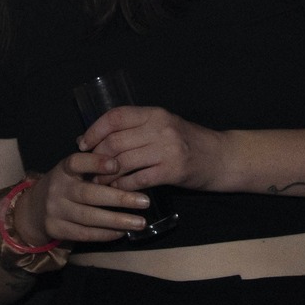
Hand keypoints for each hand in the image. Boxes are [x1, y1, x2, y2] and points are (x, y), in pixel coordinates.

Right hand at [15, 155, 151, 244]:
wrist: (34, 209)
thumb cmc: (65, 185)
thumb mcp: (73, 171)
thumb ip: (94, 167)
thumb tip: (125, 163)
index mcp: (63, 169)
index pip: (77, 162)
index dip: (96, 163)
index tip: (117, 165)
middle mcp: (57, 188)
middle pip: (89, 194)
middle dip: (119, 198)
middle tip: (145, 201)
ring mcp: (55, 210)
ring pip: (89, 217)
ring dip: (117, 220)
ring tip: (140, 222)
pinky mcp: (56, 229)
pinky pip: (84, 234)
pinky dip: (105, 234)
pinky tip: (122, 232)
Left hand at [80, 105, 225, 192]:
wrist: (221, 157)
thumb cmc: (187, 142)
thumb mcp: (163, 126)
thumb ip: (135, 128)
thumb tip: (95, 136)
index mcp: (155, 114)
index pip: (115, 116)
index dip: (94, 130)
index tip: (82, 143)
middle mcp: (160, 128)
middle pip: (115, 141)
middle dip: (96, 157)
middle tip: (87, 168)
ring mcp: (167, 150)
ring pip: (123, 161)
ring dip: (106, 175)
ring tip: (97, 182)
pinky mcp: (173, 171)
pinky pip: (138, 179)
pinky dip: (123, 186)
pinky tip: (116, 190)